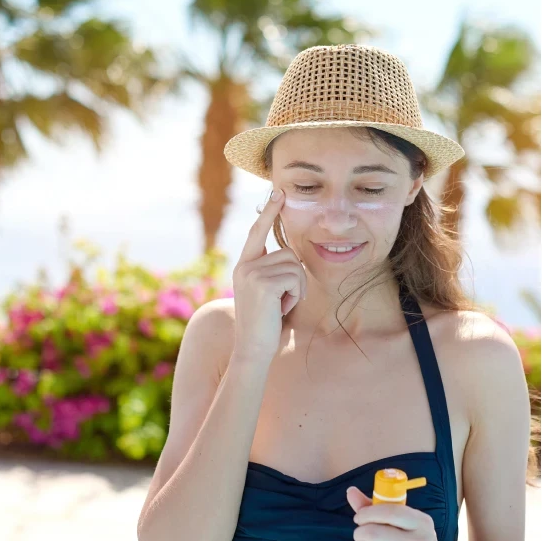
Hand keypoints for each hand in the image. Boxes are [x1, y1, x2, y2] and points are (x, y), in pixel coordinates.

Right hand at [231, 188, 306, 362]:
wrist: (253, 349)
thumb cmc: (266, 324)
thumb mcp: (268, 292)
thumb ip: (273, 271)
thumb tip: (292, 253)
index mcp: (244, 265)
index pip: (258, 232)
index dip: (269, 212)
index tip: (279, 191)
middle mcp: (245, 265)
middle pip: (289, 253)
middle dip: (296, 278)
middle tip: (283, 301)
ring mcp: (252, 273)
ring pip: (295, 266)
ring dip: (297, 288)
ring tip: (280, 306)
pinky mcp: (263, 283)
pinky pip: (296, 278)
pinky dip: (296, 295)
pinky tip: (282, 309)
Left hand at [346, 486, 439, 540]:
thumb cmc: (408, 536)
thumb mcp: (400, 520)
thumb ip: (375, 506)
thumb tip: (351, 490)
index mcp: (422, 522)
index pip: (391, 512)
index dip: (368, 513)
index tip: (358, 517)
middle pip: (375, 533)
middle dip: (360, 532)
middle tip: (359, 533)